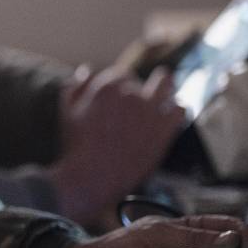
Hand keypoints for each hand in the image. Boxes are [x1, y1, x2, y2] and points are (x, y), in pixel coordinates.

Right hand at [46, 67, 184, 227]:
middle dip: (140, 88)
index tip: (121, 95)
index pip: (121, 75)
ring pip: (166, 85)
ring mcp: (150, 110)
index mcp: (107, 87)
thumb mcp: (67, 111)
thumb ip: (75, 87)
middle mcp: (130, 93)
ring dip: (165, 86)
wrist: (92, 177)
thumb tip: (86, 70)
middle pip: (141, 81)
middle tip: (141, 97)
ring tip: (166, 89)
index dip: (121, 84)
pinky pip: (180, 109)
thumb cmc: (77, 146)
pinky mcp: (164, 128)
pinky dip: (178, 109)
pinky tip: (174, 113)